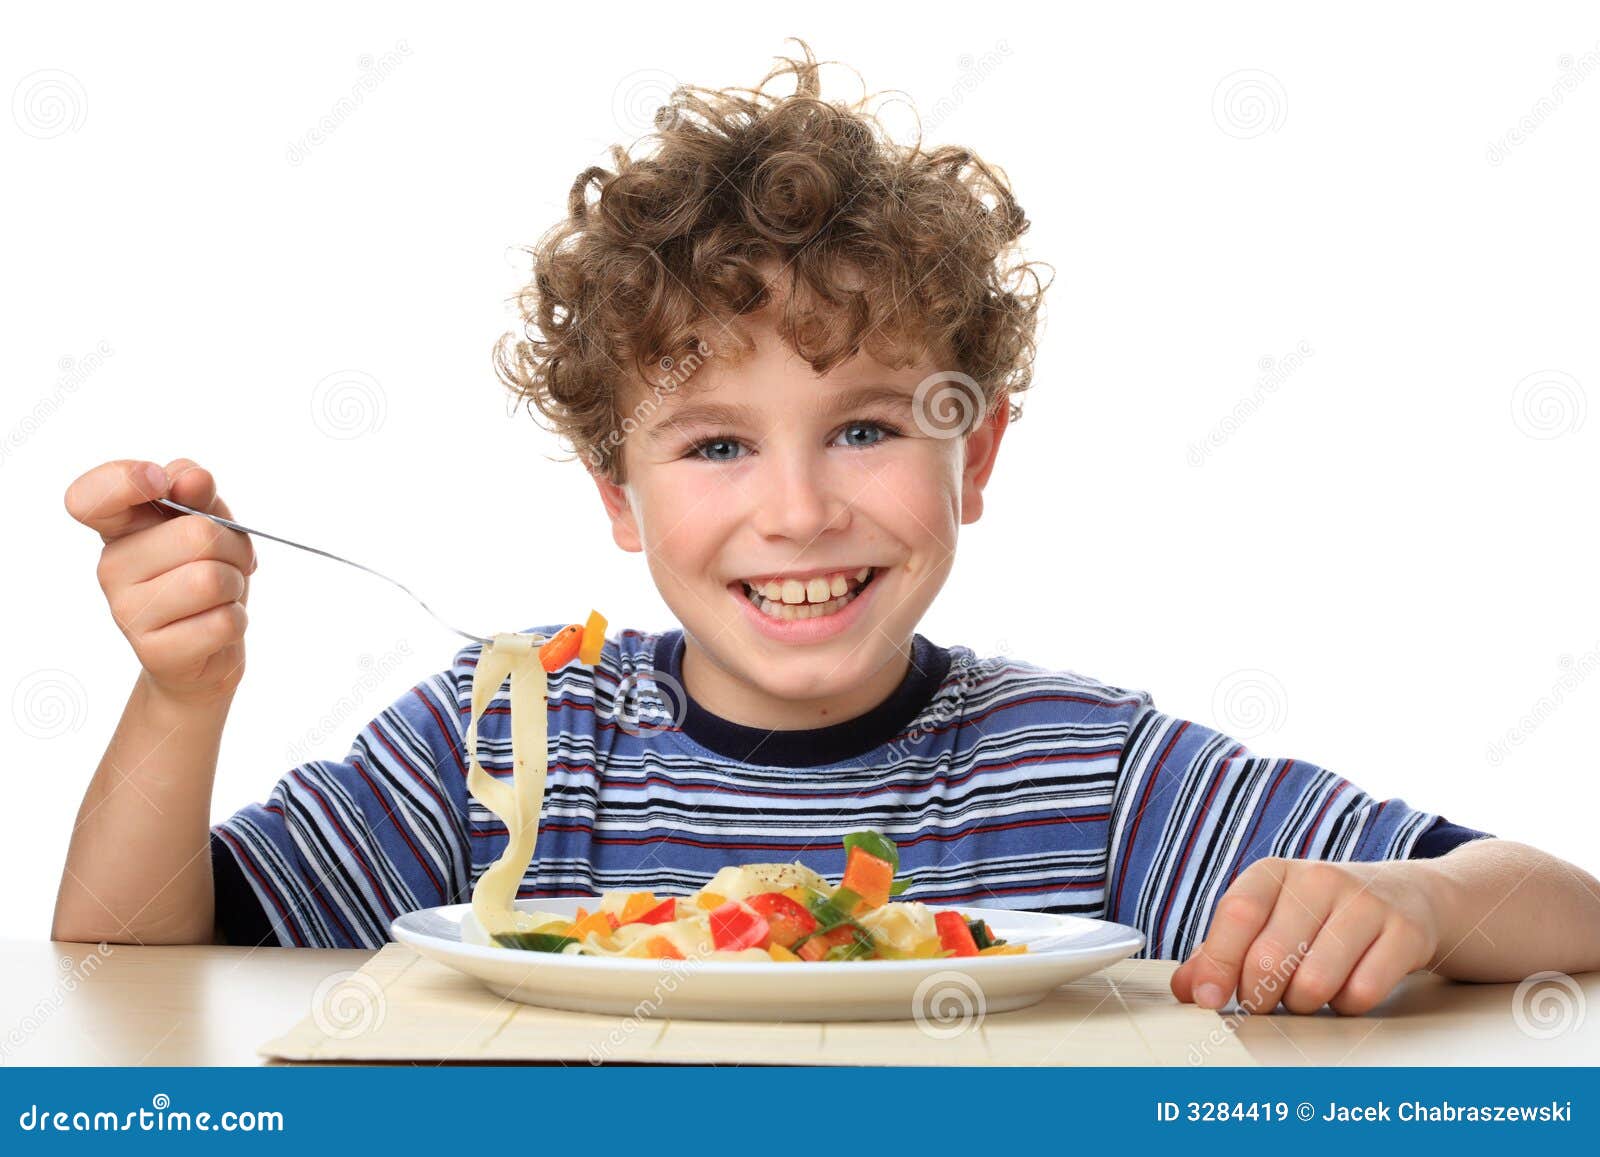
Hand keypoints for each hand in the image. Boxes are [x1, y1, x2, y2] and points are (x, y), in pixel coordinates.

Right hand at [65, 458, 255, 705]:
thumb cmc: (206, 575)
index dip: (124, 480)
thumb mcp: (211, 525)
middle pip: (197, 535)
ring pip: (212, 580)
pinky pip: (223, 621)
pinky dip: (237, 620)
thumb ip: (200, 495)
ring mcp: (126, 611)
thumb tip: (192, 478)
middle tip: (228, 562)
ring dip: (236, 584)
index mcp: (120, 528)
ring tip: (221, 595)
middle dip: (233, 547)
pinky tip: (217, 624)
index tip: (159, 481)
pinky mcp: (154, 651)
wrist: (208, 651)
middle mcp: (111, 566)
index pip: (89, 497)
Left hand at [1170, 857, 1442, 1015]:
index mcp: (1274, 873)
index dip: (1217, 962)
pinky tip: (1347, 986)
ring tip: (1308, 989)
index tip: (1207, 999)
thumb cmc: (1320, 915)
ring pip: (1314, 982)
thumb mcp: (1268, 920)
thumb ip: (1220, 953)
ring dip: (1304, 1003)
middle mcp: (1318, 879)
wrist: (1407, 897)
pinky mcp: (1403, 932)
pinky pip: (1361, 993)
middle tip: (1264, 1000)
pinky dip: (1346, 1005)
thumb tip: (1185, 989)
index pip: (1237, 914)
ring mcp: (1365, 903)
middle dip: (1259, 995)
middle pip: (1270, 956)